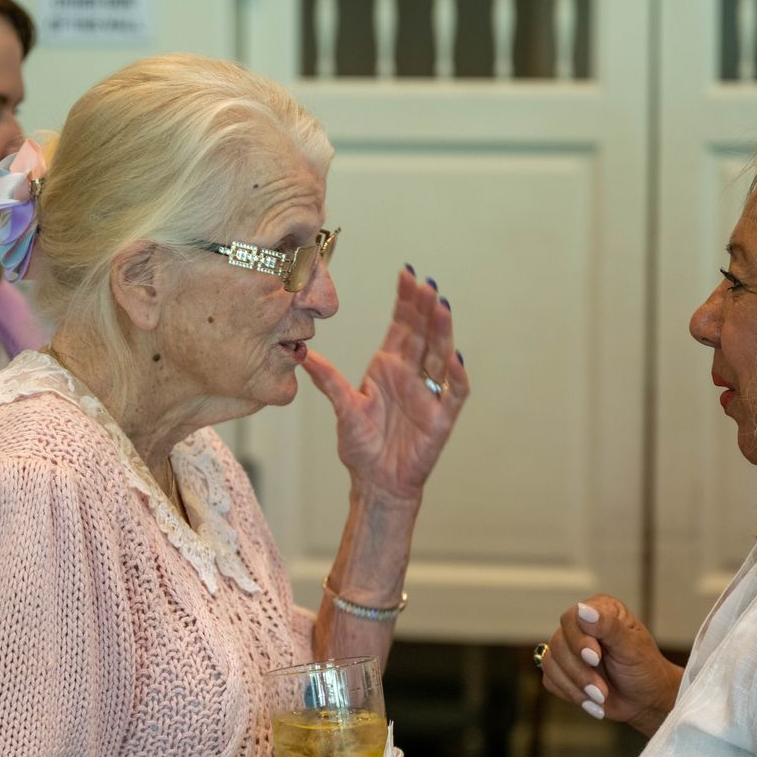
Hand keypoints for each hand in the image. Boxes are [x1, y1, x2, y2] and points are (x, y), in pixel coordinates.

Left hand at [302, 267, 465, 504]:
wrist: (377, 483)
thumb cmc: (361, 447)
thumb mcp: (343, 408)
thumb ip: (327, 380)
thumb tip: (301, 352)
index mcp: (388, 367)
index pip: (401, 325)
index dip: (406, 300)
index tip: (407, 273)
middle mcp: (411, 375)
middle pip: (423, 333)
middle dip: (425, 307)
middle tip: (425, 281)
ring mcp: (429, 394)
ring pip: (440, 354)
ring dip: (442, 331)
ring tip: (441, 305)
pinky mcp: (442, 418)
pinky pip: (453, 392)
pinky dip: (455, 375)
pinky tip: (452, 356)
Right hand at [542, 595, 682, 736]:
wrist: (646, 701)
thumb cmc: (645, 670)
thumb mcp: (632, 648)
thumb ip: (609, 626)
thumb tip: (583, 610)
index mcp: (601, 611)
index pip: (572, 618)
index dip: (578, 640)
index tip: (595, 659)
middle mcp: (582, 626)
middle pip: (558, 643)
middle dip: (580, 672)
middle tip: (601, 690)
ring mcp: (570, 649)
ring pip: (551, 663)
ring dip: (575, 686)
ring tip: (600, 697)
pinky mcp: (563, 670)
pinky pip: (550, 680)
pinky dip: (570, 694)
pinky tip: (592, 701)